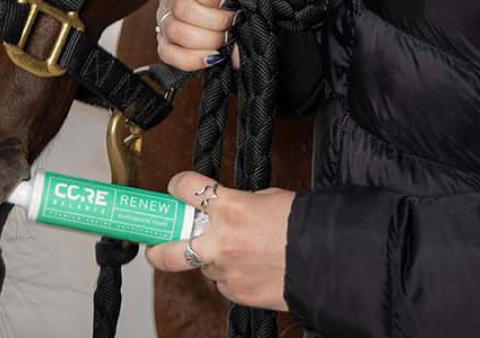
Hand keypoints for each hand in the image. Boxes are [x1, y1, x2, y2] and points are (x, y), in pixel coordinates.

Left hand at [145, 171, 294, 310]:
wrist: (325, 260)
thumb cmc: (302, 224)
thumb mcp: (266, 197)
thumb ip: (238, 202)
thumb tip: (227, 208)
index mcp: (229, 208)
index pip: (185, 188)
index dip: (178, 185)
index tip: (177, 188)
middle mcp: (221, 241)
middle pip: (168, 250)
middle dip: (156, 249)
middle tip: (154, 245)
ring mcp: (227, 272)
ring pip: (204, 267)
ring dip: (212, 259)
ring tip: (236, 252)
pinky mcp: (238, 295)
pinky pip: (224, 284)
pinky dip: (231, 276)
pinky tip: (249, 268)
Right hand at [156, 0, 286, 70]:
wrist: (259, 19)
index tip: (231, 2)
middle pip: (180, 7)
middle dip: (213, 20)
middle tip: (235, 22)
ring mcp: (167, 18)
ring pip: (174, 31)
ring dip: (207, 39)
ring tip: (229, 39)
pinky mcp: (168, 43)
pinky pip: (168, 54)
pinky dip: (192, 58)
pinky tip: (214, 57)